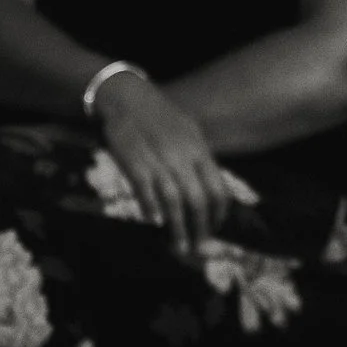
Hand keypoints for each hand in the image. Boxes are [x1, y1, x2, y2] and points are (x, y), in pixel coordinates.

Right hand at [93, 71, 234, 256]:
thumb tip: (210, 188)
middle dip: (200, 227)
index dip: (218, 213)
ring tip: (179, 247)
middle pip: (197, 199)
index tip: (215, 229)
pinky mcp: (134, 161)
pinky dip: (151, 207)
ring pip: (173, 199)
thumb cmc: (161, 117)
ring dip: (177, 227)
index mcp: (198, 150)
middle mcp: (182, 157)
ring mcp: (158, 159)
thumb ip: (199, 159)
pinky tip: (154, 222)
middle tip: (199, 248)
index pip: (217, 188)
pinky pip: (145, 188)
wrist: (128, 98)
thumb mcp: (188, 132)